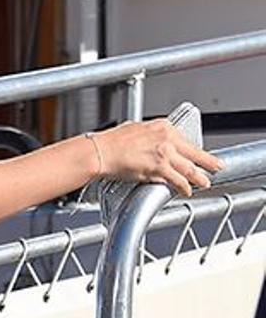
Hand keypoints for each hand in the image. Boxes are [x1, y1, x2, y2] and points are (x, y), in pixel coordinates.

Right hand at [96, 119, 221, 196]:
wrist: (101, 152)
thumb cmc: (112, 142)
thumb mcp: (136, 129)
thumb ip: (150, 135)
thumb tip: (152, 142)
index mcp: (162, 127)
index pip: (185, 140)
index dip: (193, 150)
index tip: (198, 154)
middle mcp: (167, 139)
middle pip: (194, 153)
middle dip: (208, 161)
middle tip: (216, 166)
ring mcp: (164, 155)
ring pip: (189, 168)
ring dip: (198, 177)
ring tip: (204, 182)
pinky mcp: (158, 169)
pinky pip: (177, 180)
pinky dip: (183, 187)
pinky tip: (186, 190)